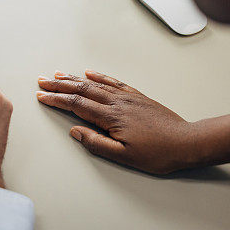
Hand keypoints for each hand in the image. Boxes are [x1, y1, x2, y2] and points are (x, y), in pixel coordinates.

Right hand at [36, 70, 200, 173]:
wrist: (187, 142)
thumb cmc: (158, 153)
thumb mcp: (124, 156)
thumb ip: (97, 143)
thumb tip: (75, 131)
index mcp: (111, 117)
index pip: (76, 105)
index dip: (56, 99)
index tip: (41, 96)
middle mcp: (117, 102)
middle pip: (81, 89)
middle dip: (59, 85)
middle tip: (42, 81)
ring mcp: (127, 97)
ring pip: (95, 84)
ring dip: (74, 78)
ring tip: (58, 74)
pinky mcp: (137, 96)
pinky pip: (113, 82)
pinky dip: (99, 76)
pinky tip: (90, 73)